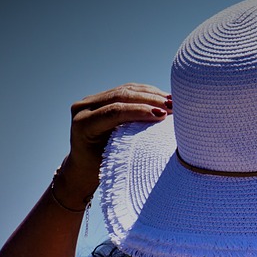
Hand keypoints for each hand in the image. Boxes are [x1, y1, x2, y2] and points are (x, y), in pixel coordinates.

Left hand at [56, 84, 170, 204]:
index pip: (115, 112)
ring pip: (125, 89)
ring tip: (172, 101)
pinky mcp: (101, 97)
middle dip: (149, 100)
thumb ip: (130, 141)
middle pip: (120, 96)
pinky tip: (162, 97)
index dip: (140, 111)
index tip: (163, 115)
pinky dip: (145, 92)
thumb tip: (160, 128)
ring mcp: (91, 100)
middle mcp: (83, 108)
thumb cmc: (101, 167)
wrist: (85, 164)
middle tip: (172, 106)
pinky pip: (126, 89)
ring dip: (151, 94)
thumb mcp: (115, 157)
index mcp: (84, 125)